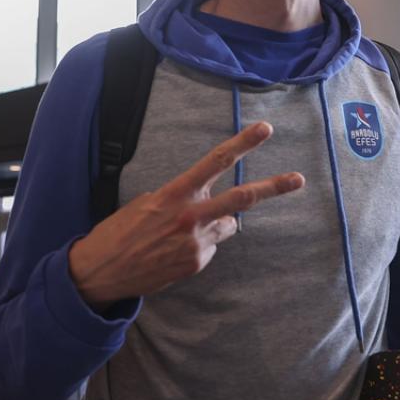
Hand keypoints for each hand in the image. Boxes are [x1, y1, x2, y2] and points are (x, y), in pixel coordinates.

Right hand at [68, 121, 304, 311]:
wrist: (101, 270)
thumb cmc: (121, 230)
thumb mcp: (147, 202)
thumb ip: (182, 198)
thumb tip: (206, 202)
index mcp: (175, 193)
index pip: (216, 161)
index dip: (243, 144)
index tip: (265, 129)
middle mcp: (190, 216)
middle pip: (241, 198)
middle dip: (273, 187)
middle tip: (298, 178)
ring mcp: (196, 242)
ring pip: (227, 225)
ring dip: (217, 223)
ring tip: (182, 229)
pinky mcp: (196, 263)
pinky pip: (211, 246)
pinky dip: (200, 244)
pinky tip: (173, 249)